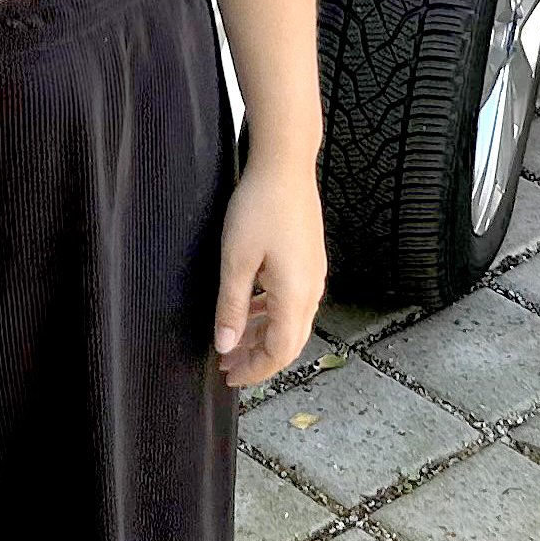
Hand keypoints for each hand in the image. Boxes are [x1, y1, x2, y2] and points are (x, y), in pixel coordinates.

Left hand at [211, 153, 326, 387]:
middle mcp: (311, 290)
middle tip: (227, 364)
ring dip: (262, 335)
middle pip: (289, 342)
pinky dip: (271, 314)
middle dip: (258, 358)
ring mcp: (313, 274)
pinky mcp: (309, 259)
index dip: (255, 370)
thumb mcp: (236, 261)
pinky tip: (250, 308)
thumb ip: (231, 307)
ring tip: (233, 339)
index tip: (229, 376)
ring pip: (290, 321)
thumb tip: (226, 345)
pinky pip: (292, 300)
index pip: (279, 352)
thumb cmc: (260, 207)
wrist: (286, 164)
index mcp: (295, 296)